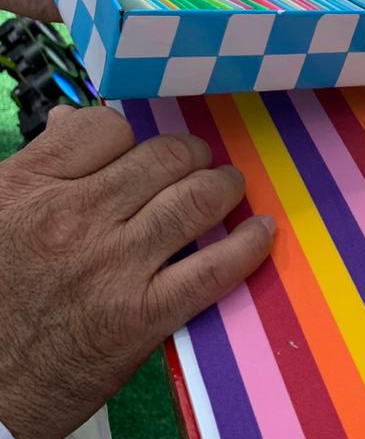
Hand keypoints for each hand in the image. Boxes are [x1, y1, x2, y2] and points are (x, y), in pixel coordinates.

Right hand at [0, 104, 273, 438]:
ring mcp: (114, 267)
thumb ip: (37, 167)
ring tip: (228, 190)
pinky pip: (213, 269)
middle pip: (163, 158)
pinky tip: (259, 232)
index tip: (138, 156)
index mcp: (30, 189)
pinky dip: (246, 246)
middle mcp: (75, 218)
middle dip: (190, 155)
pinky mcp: (141, 318)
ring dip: (223, 188)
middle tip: (197, 164)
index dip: (132, 139)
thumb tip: (72, 121)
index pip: (107, 130)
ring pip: (196, 200)